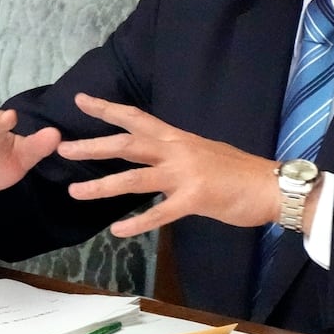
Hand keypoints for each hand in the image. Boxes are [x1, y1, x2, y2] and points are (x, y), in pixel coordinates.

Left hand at [56, 93, 285, 237]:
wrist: (271, 185)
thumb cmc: (238, 172)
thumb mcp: (202, 151)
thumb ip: (176, 152)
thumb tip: (156, 154)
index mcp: (177, 137)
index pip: (136, 118)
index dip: (107, 109)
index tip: (81, 101)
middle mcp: (177, 150)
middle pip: (127, 144)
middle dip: (93, 145)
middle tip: (63, 148)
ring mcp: (184, 174)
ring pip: (135, 177)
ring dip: (102, 185)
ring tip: (75, 192)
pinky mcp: (194, 199)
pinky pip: (160, 212)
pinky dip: (137, 223)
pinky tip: (118, 232)